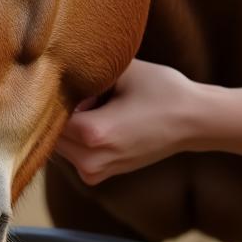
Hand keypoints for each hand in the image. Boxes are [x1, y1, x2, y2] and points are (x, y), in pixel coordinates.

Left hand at [53, 59, 197, 185]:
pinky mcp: (99, 174)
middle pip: (50, 130)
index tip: (64, 77)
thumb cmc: (161, 90)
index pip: (47, 112)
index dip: (52, 91)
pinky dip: (77, 135)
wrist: (194, 121)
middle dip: (59, 109)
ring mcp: (94, 171)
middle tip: (87, 90)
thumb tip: (55, 66)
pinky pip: (70, 151)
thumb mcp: (122, 71)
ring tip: (98, 105)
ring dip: (68, 123)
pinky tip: (102, 118)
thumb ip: (85, 70)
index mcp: (93, 133)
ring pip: (58, 142)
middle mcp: (90, 159)